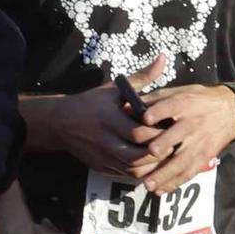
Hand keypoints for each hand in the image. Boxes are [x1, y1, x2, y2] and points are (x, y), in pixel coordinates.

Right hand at [41, 55, 169, 176]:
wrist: (60, 122)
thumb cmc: (92, 102)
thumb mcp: (114, 88)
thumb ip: (142, 77)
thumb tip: (163, 59)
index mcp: (109, 118)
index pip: (137, 132)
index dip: (156, 134)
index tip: (171, 129)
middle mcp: (105, 140)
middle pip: (136, 156)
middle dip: (157, 154)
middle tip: (173, 146)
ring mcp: (102, 156)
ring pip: (132, 170)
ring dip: (151, 166)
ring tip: (165, 157)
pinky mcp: (101, 167)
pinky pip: (125, 175)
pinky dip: (141, 172)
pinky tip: (151, 164)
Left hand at [134, 82, 234, 193]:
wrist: (231, 111)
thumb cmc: (198, 100)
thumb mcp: (180, 91)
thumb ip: (155, 99)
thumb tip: (128, 105)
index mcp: (185, 103)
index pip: (171, 106)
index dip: (159, 112)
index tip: (145, 118)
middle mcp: (192, 123)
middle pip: (178, 135)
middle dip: (164, 144)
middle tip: (150, 153)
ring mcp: (199, 142)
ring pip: (182, 160)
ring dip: (165, 173)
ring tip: (148, 184)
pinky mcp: (204, 157)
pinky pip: (189, 172)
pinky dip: (174, 183)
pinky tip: (160, 191)